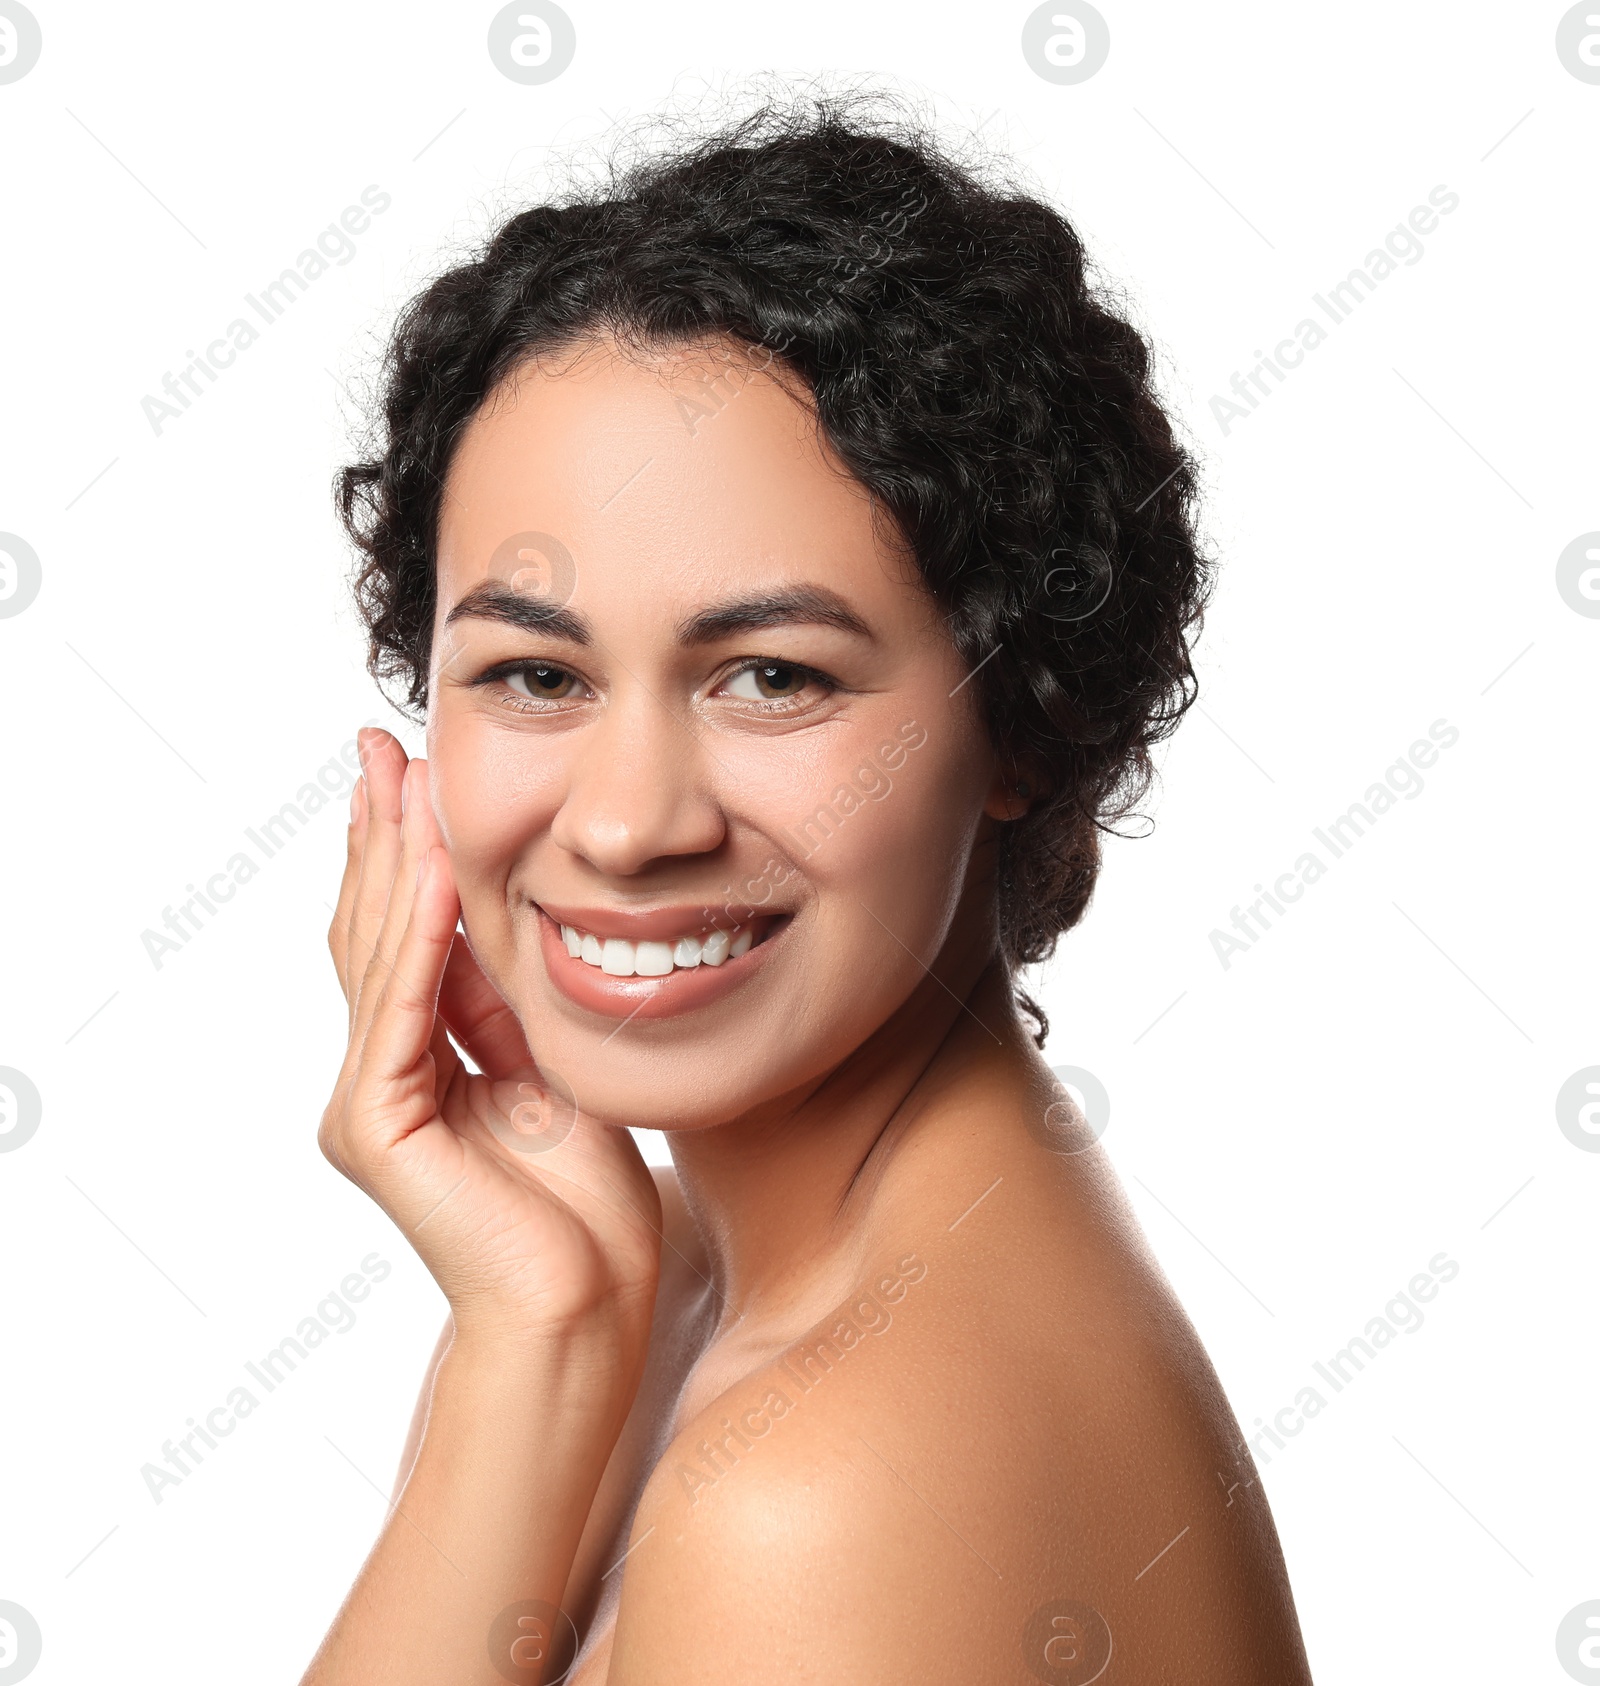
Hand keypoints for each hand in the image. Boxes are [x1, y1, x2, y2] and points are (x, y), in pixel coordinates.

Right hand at [321, 729, 661, 1359]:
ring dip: (396, 862)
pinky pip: (405, 1010)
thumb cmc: (581, 1206)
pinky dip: (423, 938)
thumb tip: (497, 916)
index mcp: (414, 1064)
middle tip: (379, 745)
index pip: (400, 936)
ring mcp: (369, 1103)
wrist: (582, 1307)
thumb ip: (506, 1006)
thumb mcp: (549, 1072)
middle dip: (380, 834)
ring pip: (382, 956)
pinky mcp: (379, 1128)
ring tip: (402, 779)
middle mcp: (377, 1077)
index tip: (408, 772)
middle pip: (373, 930)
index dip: (401, 853)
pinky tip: (438, 871)